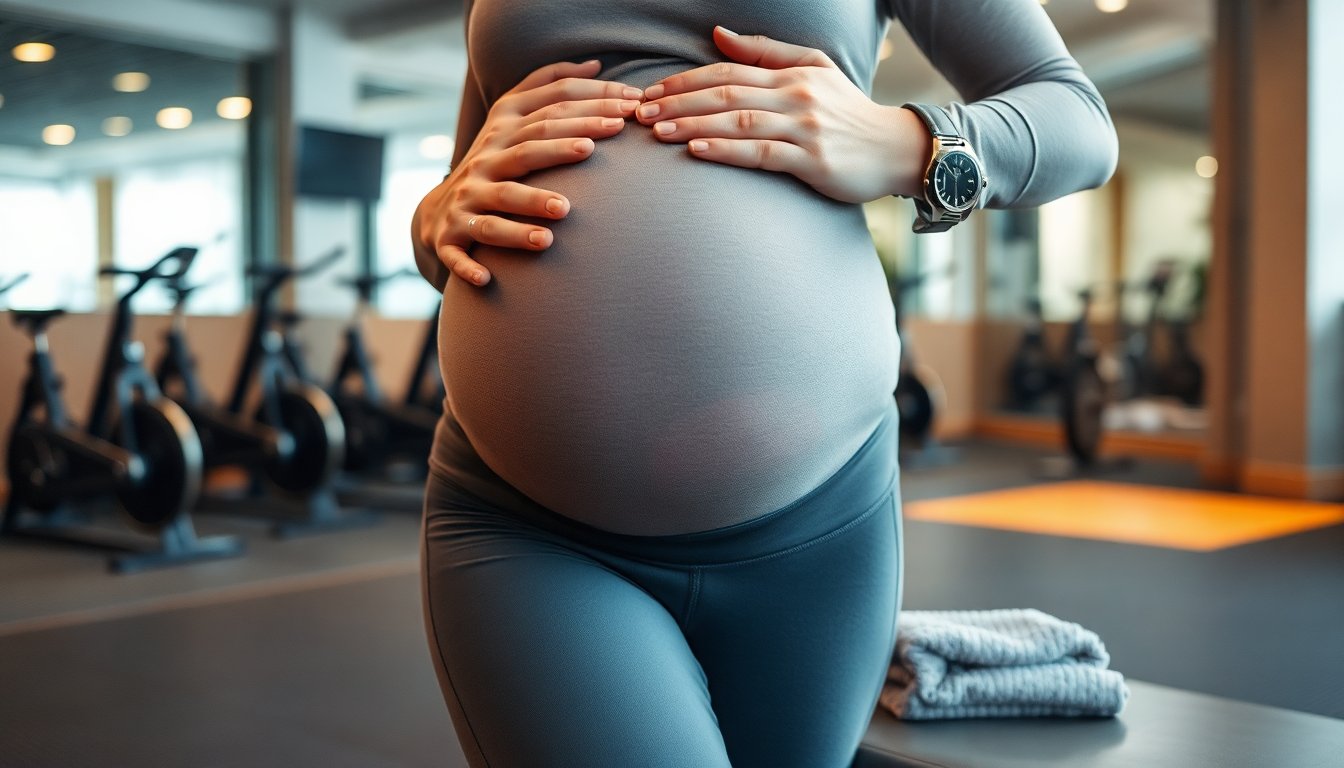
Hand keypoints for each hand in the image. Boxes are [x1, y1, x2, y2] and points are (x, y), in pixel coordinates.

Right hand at [413, 59, 642, 286]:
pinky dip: (469, 267)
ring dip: (525, 213)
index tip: (624, 115)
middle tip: (591, 151)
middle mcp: (485, 164)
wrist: (439, 215)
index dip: (584, 111)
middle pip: (525, 153)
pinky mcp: (451, 238)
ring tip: (558, 220)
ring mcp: (467, 202)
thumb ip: (550, 86)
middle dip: (558, 151)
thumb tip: (595, 63)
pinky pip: (458, 255)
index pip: (546, 115)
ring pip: (497, 206)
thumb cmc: (493, 165)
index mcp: (503, 134)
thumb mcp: (512, 121)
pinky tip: (489, 278)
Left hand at [634, 27, 929, 203]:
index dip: (685, 80)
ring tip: (657, 131)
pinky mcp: (812, 161)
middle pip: (725, 94)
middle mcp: (795, 97)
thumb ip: (765, 53)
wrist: (896, 150)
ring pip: (737, 121)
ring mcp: (804, 129)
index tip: (651, 91)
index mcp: (791, 74)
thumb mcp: (814, 70)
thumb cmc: (849, 113)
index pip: (728, 71)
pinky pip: (761, 153)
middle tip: (639, 112)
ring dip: (693, 125)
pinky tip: (697, 150)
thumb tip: (717, 34)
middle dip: (678, 102)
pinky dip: (726, 150)